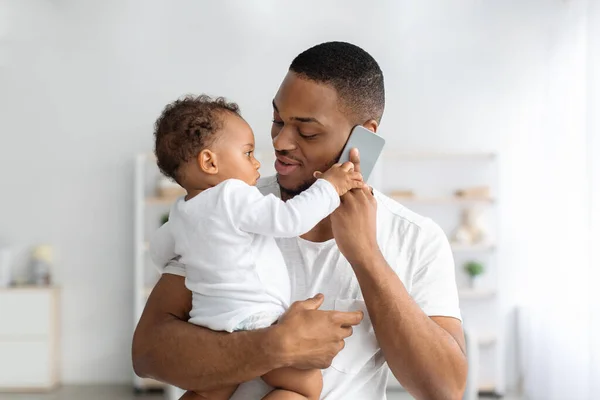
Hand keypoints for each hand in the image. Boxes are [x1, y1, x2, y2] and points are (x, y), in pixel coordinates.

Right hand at [274, 294, 362, 369]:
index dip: (357, 316)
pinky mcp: (326, 362)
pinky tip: (313, 350)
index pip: (355, 318)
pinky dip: (325, 353)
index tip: (357, 315)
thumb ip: (313, 302)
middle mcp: (336, 335)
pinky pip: (330, 356)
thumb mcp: (300, 307)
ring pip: (339, 344)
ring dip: (334, 341)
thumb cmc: (291, 324)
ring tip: (319, 339)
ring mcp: (332, 350)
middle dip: (342, 328)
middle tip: (328, 326)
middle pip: (348, 331)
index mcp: (333, 319)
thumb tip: (320, 298)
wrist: (281, 347)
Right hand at [314, 161, 363, 195]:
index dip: (343, 168)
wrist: (325, 189)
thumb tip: (316, 173)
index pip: (340, 165)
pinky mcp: (350, 183)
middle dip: (352, 168)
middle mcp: (341, 170)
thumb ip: (320, 175)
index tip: (343, 170)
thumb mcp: (320, 178)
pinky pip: (358, 183)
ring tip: (360, 179)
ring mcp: (347, 176)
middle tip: (353, 172)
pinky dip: (361, 185)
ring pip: (356, 173)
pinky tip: (364, 186)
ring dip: (358, 177)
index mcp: (334, 168)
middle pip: (350, 165)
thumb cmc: (322, 184)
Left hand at [330, 148, 379, 266]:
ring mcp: (353, 204)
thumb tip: (364, 194)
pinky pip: (331, 197)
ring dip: (329, 178)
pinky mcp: (342, 211)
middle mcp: (362, 198)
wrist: (364, 251)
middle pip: (351, 178)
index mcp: (369, 199)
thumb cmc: (365, 236)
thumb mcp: (369, 216)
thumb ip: (365, 203)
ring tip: (319, 173)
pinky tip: (316, 186)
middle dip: (344, 167)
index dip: (356, 165)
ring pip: (340, 186)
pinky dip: (323, 190)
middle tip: (340, 155)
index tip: (352, 153)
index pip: (361, 178)